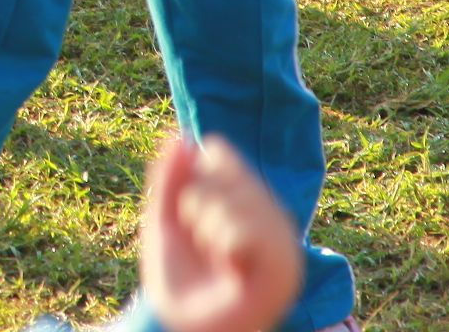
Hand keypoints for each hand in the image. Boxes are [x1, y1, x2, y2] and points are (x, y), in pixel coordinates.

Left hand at [139, 136, 303, 331]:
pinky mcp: (284, 273)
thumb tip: (180, 136)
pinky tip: (228, 261)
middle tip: (200, 240)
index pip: (224, 158)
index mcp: (249, 204)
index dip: (197, 176)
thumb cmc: (175, 277)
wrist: (177, 326)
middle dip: (199, 203)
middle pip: (232, 176)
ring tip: (213, 252)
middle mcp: (273, 222)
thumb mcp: (164, 220)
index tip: (187, 209)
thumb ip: (170, 178)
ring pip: (243, 200)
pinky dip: (229, 239)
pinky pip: (255, 231)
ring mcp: (283, 246)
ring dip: (211, 223)